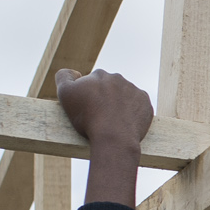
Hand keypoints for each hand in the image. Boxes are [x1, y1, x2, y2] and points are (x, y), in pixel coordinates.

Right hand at [55, 68, 152, 208]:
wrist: (113, 137)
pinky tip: (125, 123)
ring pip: (124, 96)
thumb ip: (63, 77)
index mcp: (99, 75)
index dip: (87, 96)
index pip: (91, 83)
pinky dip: (132, 113)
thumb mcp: (66, 95)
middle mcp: (118, 78)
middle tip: (99, 116)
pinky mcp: (146, 104)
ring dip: (119, 105)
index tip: (86, 109)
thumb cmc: (87, 117)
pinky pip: (138, 106)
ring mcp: (134, 90)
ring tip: (112, 122)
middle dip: (104, 98)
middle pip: (109, 88)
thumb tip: (73, 72)